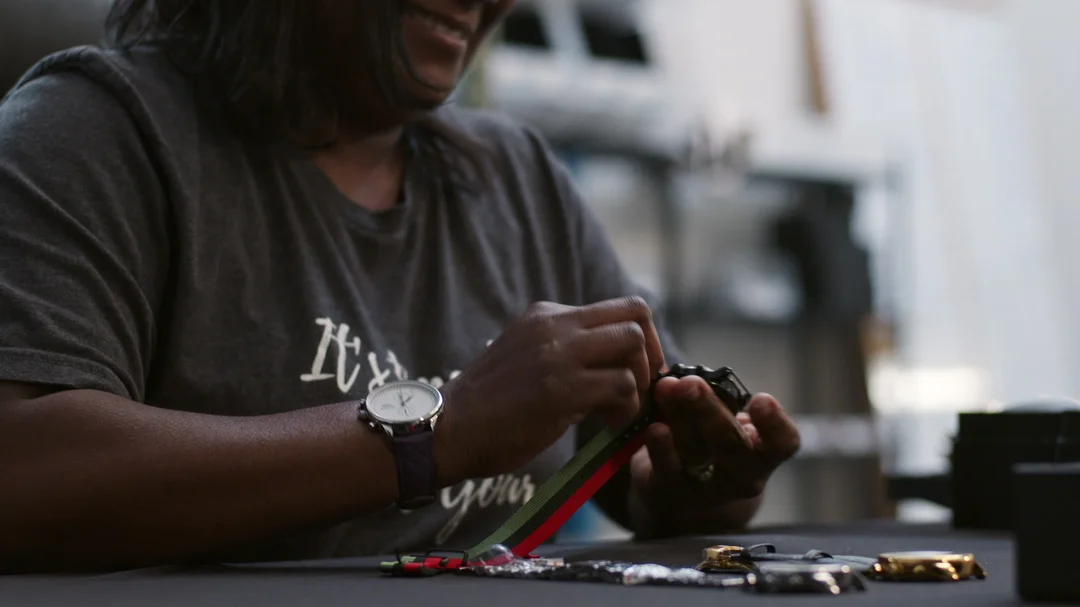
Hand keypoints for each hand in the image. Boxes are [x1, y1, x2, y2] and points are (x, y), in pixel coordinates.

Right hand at [439, 297, 664, 481]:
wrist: (447, 428)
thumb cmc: (487, 405)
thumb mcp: (525, 356)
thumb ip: (562, 348)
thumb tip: (609, 363)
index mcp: (546, 314)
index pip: (617, 307)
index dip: (639, 338)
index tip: (636, 370)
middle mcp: (554, 324)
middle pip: (635, 314)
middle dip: (650, 354)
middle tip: (640, 389)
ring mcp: (559, 353)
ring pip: (632, 343)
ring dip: (640, 381)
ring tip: (620, 410)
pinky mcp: (562, 388)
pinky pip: (621, 386)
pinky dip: (626, 409)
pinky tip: (607, 426)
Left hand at [629, 375, 799, 531]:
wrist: (682, 483)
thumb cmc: (712, 436)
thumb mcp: (727, 419)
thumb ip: (721, 399)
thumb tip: (693, 375)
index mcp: (765, 452)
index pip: (783, 444)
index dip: (775, 424)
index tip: (761, 399)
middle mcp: (743, 474)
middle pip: (731, 445)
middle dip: (708, 411)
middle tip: (689, 384)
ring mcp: (709, 488)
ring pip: (696, 453)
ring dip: (679, 418)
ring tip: (665, 390)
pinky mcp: (676, 493)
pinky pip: (669, 470)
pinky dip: (661, 448)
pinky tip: (654, 428)